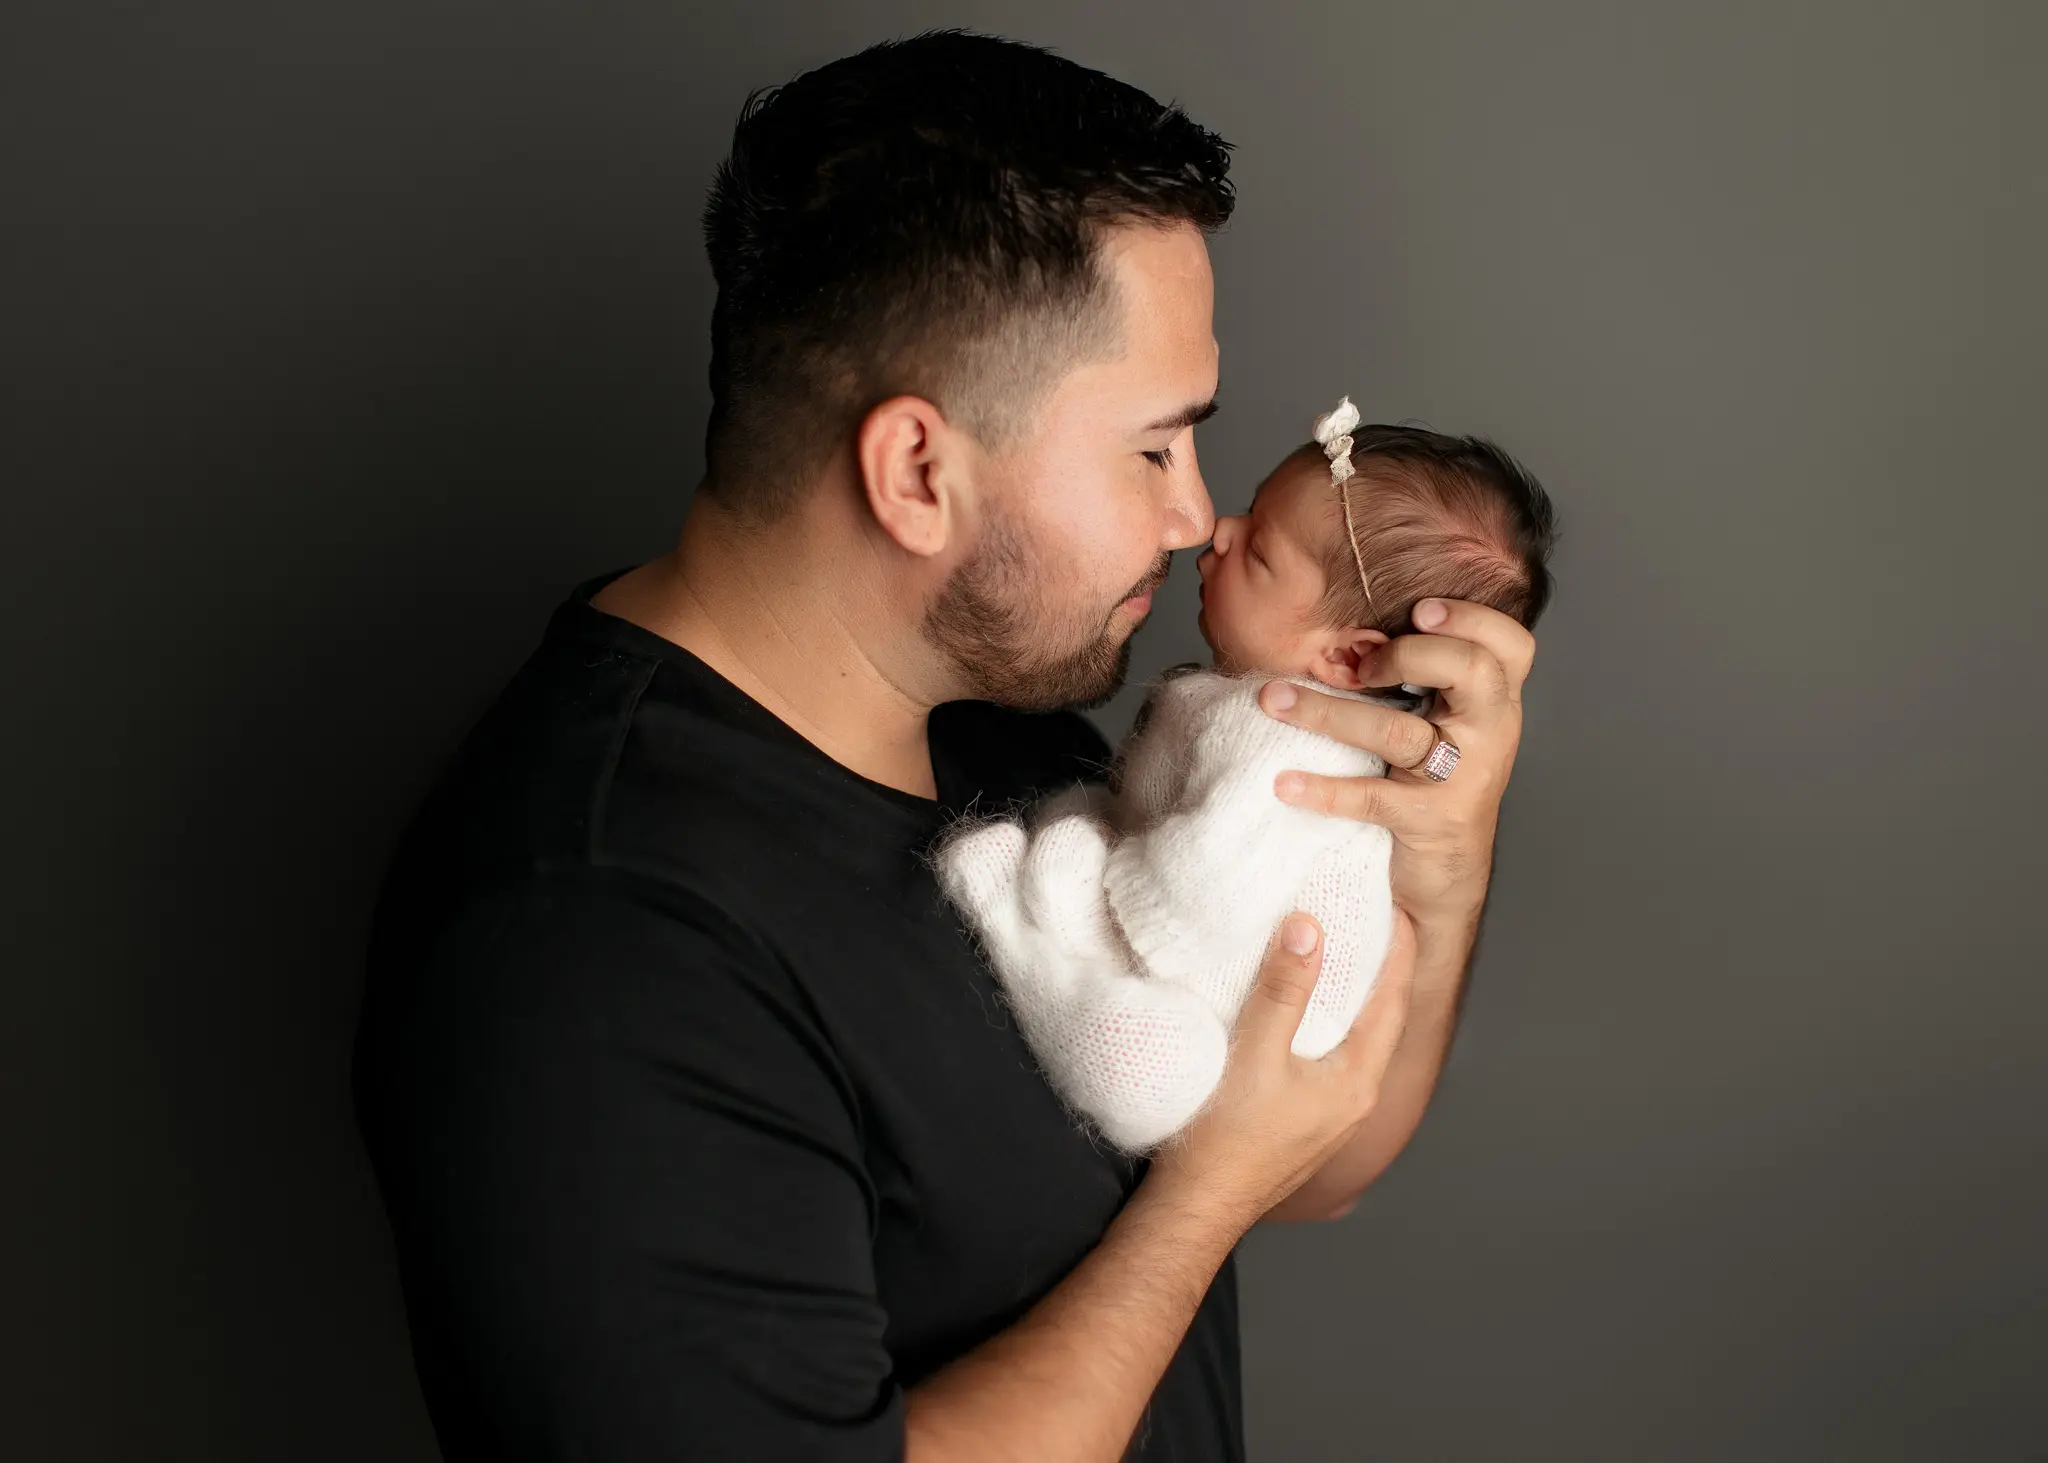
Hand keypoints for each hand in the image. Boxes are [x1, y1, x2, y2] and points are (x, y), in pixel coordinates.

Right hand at [1145, 909, 1416, 1229]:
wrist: (1198, 1207)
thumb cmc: (1227, 1139)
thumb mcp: (1256, 1053)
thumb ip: (1284, 991)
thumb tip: (1309, 929)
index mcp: (1356, 1082)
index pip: (1391, 1002)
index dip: (1396, 953)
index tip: (1396, 909)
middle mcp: (1354, 1102)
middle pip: (1379, 1023)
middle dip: (1378, 973)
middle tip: (1371, 924)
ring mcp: (1331, 1117)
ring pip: (1354, 1044)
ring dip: (1351, 1001)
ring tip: (1340, 958)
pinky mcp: (1304, 1124)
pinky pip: (1329, 1062)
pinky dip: (1327, 1027)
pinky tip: (1303, 1016)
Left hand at [1256, 598, 1535, 938]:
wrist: (1447, 874)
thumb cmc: (1433, 783)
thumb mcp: (1444, 723)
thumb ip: (1425, 677)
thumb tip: (1350, 628)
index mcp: (1494, 703)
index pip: (1512, 646)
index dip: (1474, 619)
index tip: (1421, 609)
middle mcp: (1491, 735)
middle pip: (1475, 672)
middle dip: (1413, 653)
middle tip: (1362, 663)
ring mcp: (1464, 779)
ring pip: (1401, 733)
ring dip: (1329, 713)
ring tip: (1274, 700)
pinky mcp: (1431, 820)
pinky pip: (1374, 798)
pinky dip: (1325, 790)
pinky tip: (1286, 783)